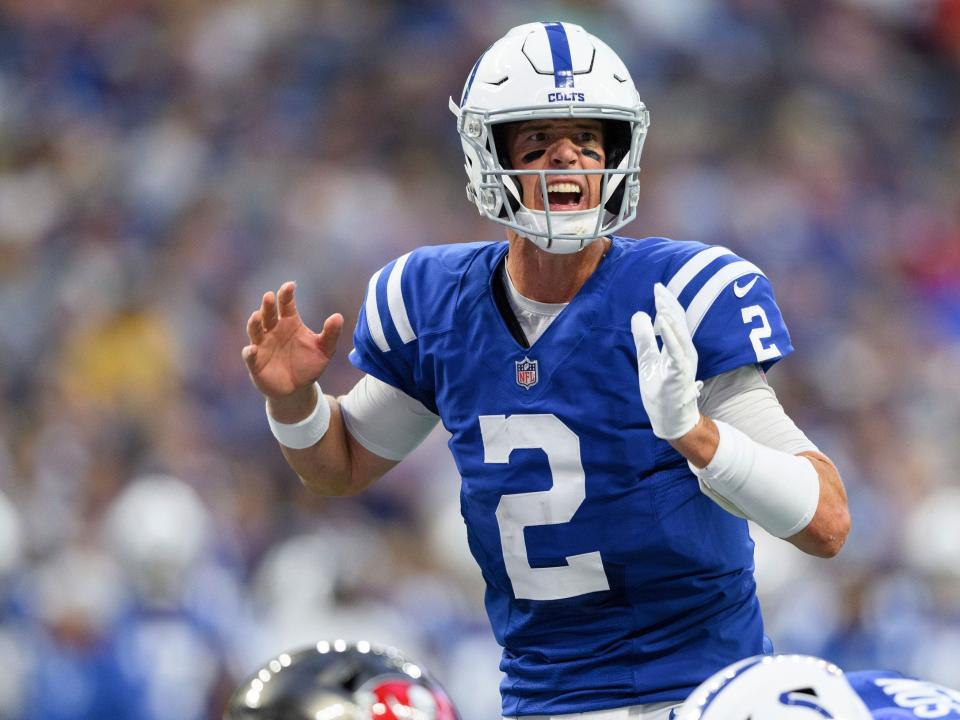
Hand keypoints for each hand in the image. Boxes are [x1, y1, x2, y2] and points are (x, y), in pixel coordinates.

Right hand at [242, 281, 342, 401]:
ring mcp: (262, 345)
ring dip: (254, 323)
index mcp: (290, 323)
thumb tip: (338, 316)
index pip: (286, 304)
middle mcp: (273, 330)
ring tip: (257, 316)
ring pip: (255, 330)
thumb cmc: (309, 364)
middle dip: (268, 305)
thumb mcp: (325, 350)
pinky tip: (252, 349)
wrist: (298, 389)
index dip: (287, 294)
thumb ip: (331, 334)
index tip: (290, 285)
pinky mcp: (255, 362)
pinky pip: (250, 356)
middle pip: (269, 314)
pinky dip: (249, 352)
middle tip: (269, 296)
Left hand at [631, 282, 702, 439]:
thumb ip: (644, 339)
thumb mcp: (647, 360)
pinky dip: (670, 336)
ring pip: (679, 334)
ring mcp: (684, 363)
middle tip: (658, 287)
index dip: (667, 303)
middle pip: (678, 323)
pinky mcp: (680, 374)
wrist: (669, 419)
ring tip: (661, 300)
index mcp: (678, 348)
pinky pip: (676, 352)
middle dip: (668, 304)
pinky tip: (662, 323)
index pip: (674, 321)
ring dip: (670, 316)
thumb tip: (639, 315)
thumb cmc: (661, 391)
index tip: (657, 287)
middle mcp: (685, 352)